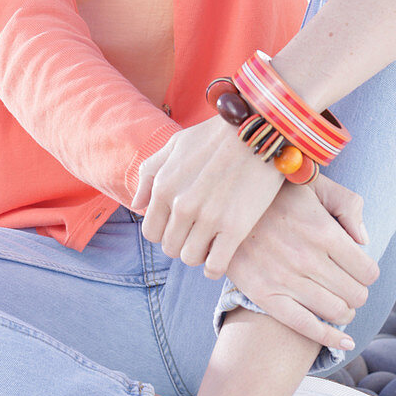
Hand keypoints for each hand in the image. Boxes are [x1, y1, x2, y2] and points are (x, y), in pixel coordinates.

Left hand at [130, 115, 284, 278]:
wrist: (259, 128)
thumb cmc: (216, 136)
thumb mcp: (175, 144)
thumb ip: (150, 172)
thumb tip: (136, 203)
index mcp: (164, 185)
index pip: (151, 231)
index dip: (165, 230)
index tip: (180, 224)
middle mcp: (181, 204)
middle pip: (170, 247)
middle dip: (181, 241)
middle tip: (198, 230)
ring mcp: (208, 217)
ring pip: (190, 258)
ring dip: (199, 252)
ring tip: (211, 238)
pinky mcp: (235, 227)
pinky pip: (215, 266)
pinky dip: (215, 266)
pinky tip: (222, 252)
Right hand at [223, 174, 380, 351]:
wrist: (225, 206)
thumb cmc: (276, 194)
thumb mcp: (314, 184)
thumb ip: (347, 203)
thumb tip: (365, 240)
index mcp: (322, 230)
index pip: (367, 270)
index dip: (368, 272)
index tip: (360, 268)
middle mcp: (306, 258)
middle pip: (356, 295)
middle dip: (358, 291)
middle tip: (348, 283)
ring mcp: (285, 279)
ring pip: (337, 312)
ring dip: (345, 311)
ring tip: (338, 300)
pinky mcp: (265, 295)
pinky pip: (307, 328)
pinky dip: (331, 339)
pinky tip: (344, 342)